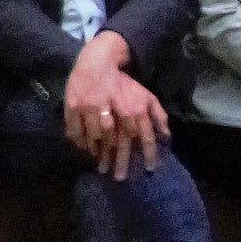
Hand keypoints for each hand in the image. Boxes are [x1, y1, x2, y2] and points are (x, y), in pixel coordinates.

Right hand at [65, 57, 167, 177]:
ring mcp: (91, 110)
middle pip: (119, 143)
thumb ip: (157, 114)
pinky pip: (76, 130)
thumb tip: (167, 134)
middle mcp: (113, 111)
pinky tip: (84, 151)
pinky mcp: (74, 107)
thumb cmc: (121, 82)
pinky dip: (80, 142)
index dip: (148, 154)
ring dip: (99, 155)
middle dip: (121, 162)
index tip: (149, 169)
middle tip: (120, 178)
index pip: (144, 137)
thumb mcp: (145, 95)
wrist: (96, 62)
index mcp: (133, 109)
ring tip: (101, 167)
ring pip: (96, 139)